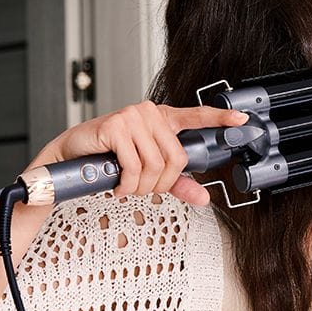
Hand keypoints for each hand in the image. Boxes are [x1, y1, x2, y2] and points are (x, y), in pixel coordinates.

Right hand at [31, 101, 247, 205]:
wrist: (69, 156)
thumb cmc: (109, 159)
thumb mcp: (149, 172)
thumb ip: (178, 183)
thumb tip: (204, 197)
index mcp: (163, 119)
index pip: (198, 115)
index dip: (221, 118)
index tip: (242, 120)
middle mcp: (150, 113)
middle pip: (177, 158)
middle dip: (161, 183)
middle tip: (143, 189)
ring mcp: (132, 117)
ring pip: (157, 165)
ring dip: (142, 187)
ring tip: (127, 187)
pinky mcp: (115, 126)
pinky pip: (135, 166)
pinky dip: (128, 184)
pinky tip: (117, 184)